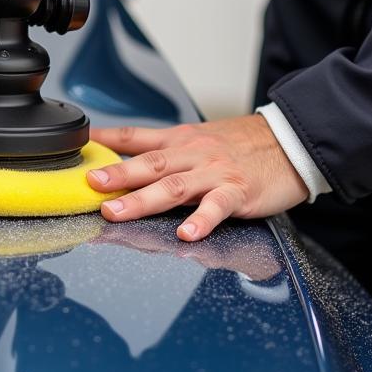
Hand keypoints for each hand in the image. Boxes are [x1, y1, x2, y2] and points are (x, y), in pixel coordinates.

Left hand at [87, 116, 308, 239]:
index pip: (137, 137)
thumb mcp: (199, 138)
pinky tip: (186, 234)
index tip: (81, 144)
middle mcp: (193, 153)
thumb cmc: (242, 145)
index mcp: (180, 140)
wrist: (290, 141)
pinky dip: (201, 220)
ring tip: (118, 213)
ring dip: (143, 200)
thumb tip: (129, 160)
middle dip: (117, 175)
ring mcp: (214, 172)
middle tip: (90, 186)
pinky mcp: (238, 191)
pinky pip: (217, 207)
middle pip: (149, 164)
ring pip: (174, 186)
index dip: (107, 140)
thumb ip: (166, 151)